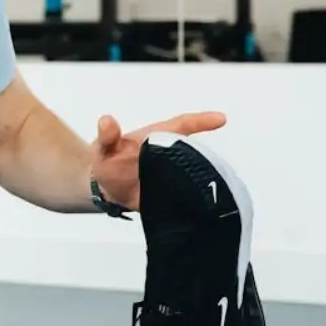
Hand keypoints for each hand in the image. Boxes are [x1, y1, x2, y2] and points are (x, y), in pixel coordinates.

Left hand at [91, 111, 226, 209]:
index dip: (201, 120)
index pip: (182, 125)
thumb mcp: (105, 147)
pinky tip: (198, 206)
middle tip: (210, 166)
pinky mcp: (171, 193)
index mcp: (157, 137)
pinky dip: (191, 199)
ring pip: (193, 173)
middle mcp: (169, 154)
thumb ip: (107, 136)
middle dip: (203, 157)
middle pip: (192, 151)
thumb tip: (106, 122)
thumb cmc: (108, 160)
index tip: (221, 119)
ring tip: (208, 187)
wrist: (105, 188)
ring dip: (199, 179)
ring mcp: (172, 173)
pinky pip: (185, 195)